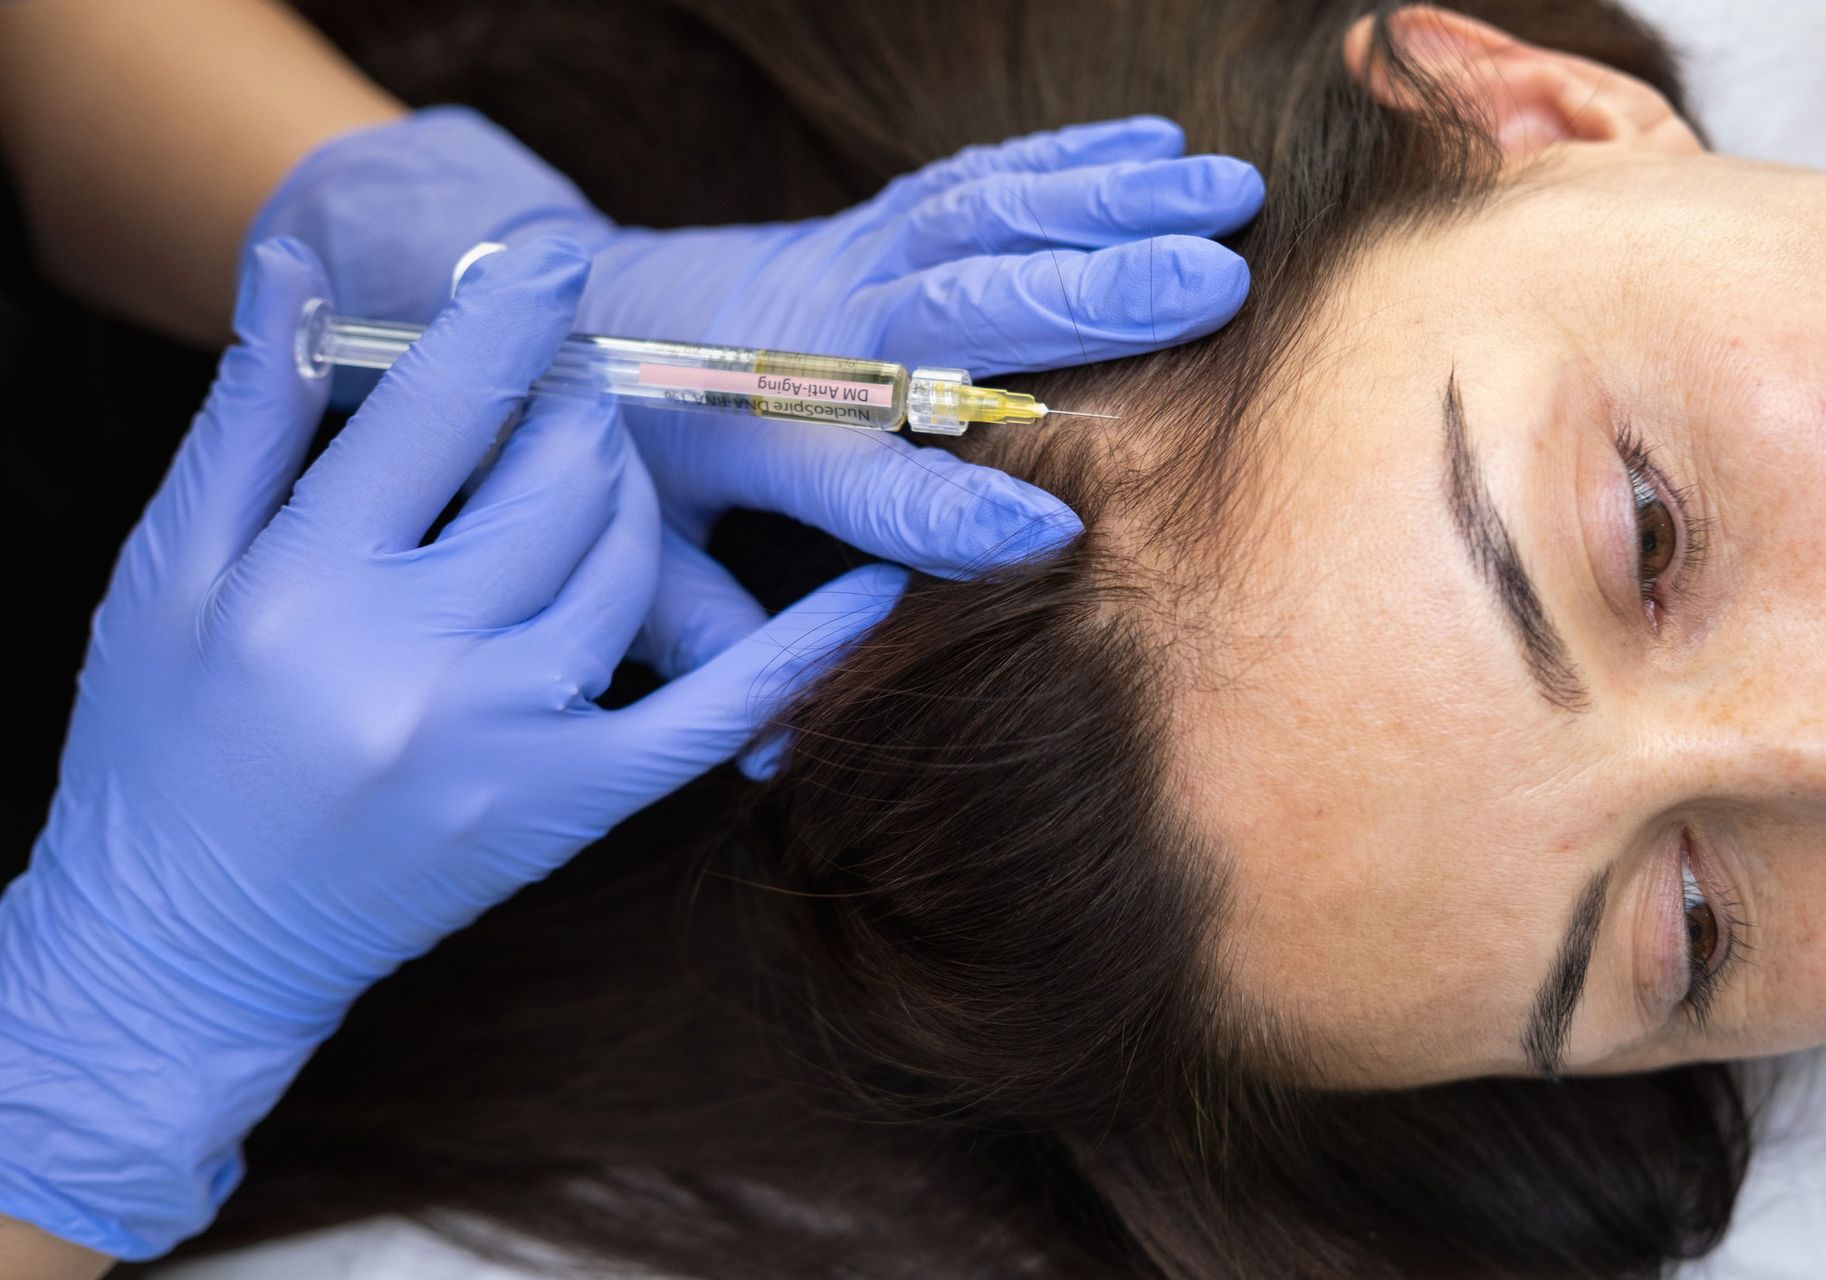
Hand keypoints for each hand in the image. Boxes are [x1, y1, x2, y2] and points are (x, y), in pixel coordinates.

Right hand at [0, 237, 903, 1259]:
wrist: (193, 944)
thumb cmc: (163, 745)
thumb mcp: (170, 571)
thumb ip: (248, 418)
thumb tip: (295, 268)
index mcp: (308, 585)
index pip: (439, 408)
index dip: (506, 317)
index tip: (550, 259)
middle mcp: (420, 661)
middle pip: (561, 474)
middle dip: (575, 405)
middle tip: (559, 387)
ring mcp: (512, 739)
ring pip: (633, 561)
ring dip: (633, 488)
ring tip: (593, 467)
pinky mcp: (571, 804)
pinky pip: (716, 710)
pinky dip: (804, 644)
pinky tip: (875, 587)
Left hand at [248, 107, 1263, 664]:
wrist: (557, 311)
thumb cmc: (613, 454)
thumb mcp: (634, 564)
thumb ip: (712, 648)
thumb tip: (768, 764)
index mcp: (756, 436)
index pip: (862, 483)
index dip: (948, 512)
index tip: (1051, 536)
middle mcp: (808, 336)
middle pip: (954, 315)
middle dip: (1086, 302)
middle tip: (1213, 289)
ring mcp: (838, 263)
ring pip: (980, 222)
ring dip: (1109, 205)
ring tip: (1229, 200)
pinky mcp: (860, 221)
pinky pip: (968, 179)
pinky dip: (1066, 156)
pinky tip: (1156, 143)